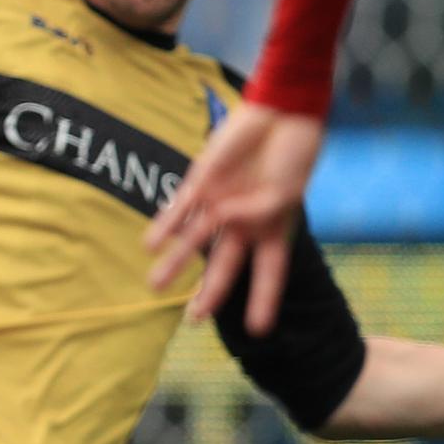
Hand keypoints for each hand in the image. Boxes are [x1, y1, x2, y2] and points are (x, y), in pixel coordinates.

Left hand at [145, 104, 326, 333]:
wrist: (280, 113)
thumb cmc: (293, 155)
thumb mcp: (284, 193)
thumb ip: (254, 213)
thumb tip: (224, 220)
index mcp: (272, 231)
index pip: (268, 275)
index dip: (263, 301)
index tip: (257, 330)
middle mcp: (243, 224)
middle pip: (225, 266)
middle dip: (209, 293)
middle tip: (194, 319)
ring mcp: (220, 203)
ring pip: (193, 241)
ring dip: (175, 263)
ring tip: (154, 286)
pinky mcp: (202, 181)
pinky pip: (178, 208)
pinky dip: (164, 225)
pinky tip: (150, 245)